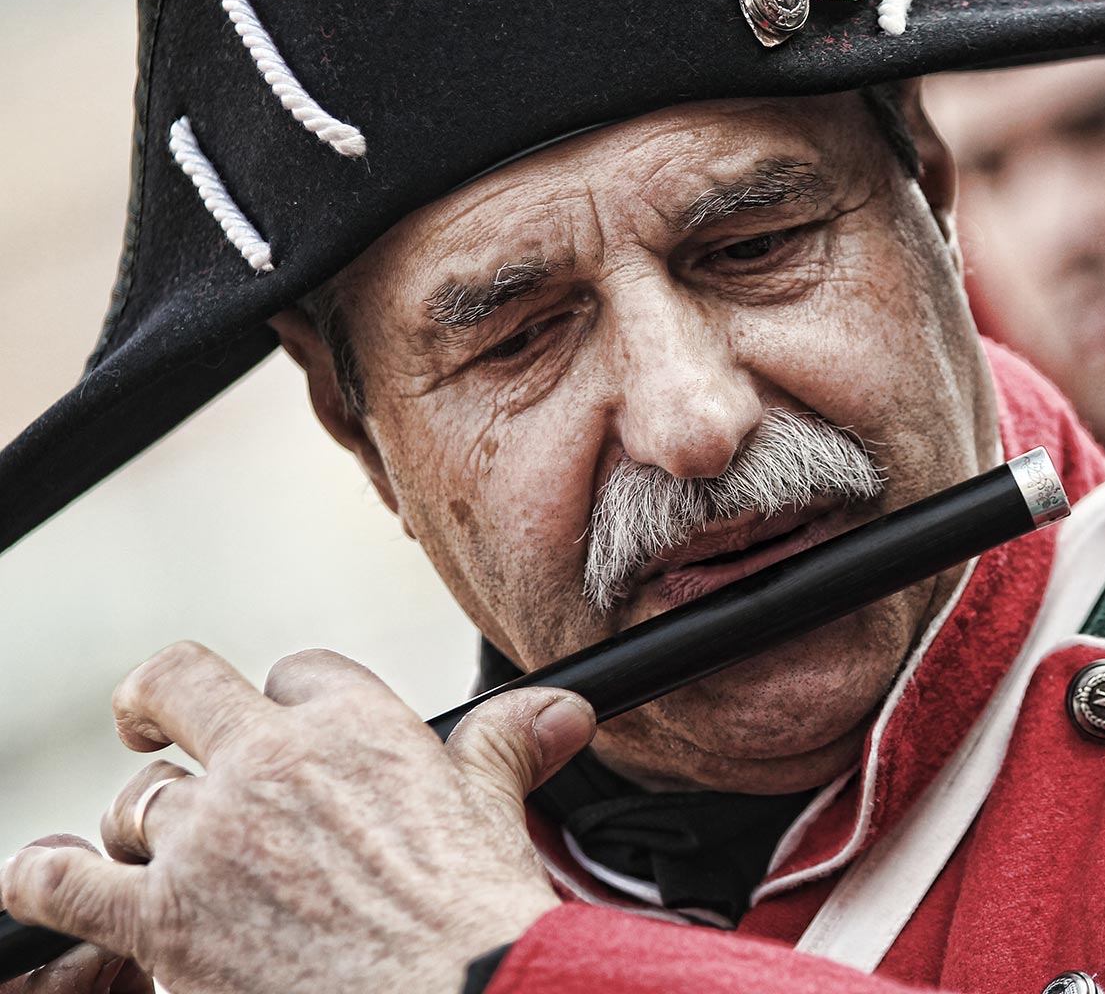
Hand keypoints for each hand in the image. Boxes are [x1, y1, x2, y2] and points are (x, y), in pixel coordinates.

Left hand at [0, 644, 594, 993]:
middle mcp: (272, 763)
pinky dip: (42, 878)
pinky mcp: (163, 918)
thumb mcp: (496, 812)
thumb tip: (563, 709)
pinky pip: (62, 883)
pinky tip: (45, 878)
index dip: (292, 705)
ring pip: (135, 800)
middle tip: (151, 721)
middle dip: (158, 699)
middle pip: (180, 686)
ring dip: (139, 827)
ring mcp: (209, 838)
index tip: (293, 735)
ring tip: (150, 855)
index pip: (299, 675)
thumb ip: (508, 745)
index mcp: (357, 725)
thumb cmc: (479, 917)